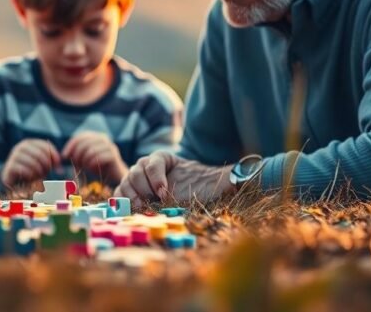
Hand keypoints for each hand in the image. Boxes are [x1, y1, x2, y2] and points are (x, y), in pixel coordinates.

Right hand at [1, 139, 61, 186]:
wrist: (12, 177)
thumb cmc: (31, 169)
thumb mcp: (42, 163)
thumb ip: (51, 162)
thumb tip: (60, 170)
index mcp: (29, 143)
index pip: (45, 145)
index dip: (54, 155)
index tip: (58, 166)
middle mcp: (20, 147)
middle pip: (39, 154)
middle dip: (46, 165)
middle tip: (48, 172)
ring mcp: (14, 156)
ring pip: (32, 163)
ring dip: (39, 171)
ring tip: (40, 175)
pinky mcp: (10, 166)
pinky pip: (24, 170)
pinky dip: (31, 175)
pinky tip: (31, 178)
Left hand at [61, 132, 127, 183]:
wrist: (115, 174)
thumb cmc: (98, 166)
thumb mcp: (85, 158)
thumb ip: (76, 154)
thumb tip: (64, 155)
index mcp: (96, 136)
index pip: (80, 137)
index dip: (70, 145)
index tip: (64, 156)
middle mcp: (103, 138)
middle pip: (84, 144)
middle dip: (77, 155)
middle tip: (76, 165)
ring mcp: (110, 146)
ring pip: (91, 151)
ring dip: (85, 161)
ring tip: (86, 168)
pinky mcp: (113, 155)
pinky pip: (98, 158)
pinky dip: (92, 165)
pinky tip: (94, 169)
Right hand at [115, 150, 234, 206]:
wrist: (200, 198)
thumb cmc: (210, 187)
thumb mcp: (218, 179)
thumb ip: (229, 175)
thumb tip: (248, 170)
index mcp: (165, 158)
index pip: (153, 162)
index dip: (156, 177)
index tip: (165, 194)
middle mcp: (150, 167)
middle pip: (136, 171)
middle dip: (142, 188)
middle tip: (150, 204)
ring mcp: (140, 181)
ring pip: (127, 182)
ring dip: (130, 196)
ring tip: (140, 210)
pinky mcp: (135, 196)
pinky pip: (121, 195)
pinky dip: (121, 202)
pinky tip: (128, 212)